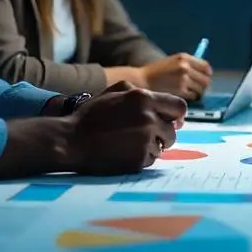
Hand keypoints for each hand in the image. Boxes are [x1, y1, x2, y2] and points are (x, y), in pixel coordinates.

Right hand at [0, 81, 186, 178]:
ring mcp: (145, 140)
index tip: (170, 120)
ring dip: (152, 146)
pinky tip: (124, 153)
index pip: (180, 107)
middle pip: (173, 131)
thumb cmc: (91, 115)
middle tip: (148, 135)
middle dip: (163, 134)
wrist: (71, 141)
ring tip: (130, 143)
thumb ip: (142, 94)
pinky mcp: (140, 159)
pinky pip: (151, 159)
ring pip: (163, 146)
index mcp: (144, 99)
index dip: (176, 115)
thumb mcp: (115, 91)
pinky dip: (141, 158)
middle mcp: (149, 118)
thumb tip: (164, 104)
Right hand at [139, 53, 212, 100]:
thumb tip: (204, 73)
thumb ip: (188, 65)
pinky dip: (190, 98)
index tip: (203, 78)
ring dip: (196, 93)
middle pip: (206, 80)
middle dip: (203, 86)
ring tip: (188, 92)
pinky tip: (182, 95)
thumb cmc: (156, 71)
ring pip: (200, 89)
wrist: (142, 80)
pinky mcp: (180, 90)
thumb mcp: (172, 61)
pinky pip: (193, 96)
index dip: (207, 74)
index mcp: (184, 57)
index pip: (206, 67)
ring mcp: (183, 79)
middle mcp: (185, 66)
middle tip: (197, 89)